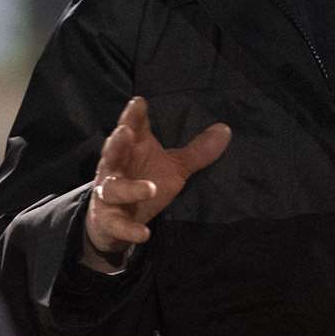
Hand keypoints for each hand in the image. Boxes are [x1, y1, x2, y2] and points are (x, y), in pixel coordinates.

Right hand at [82, 96, 229, 270]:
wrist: (114, 223)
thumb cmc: (144, 183)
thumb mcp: (174, 167)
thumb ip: (197, 151)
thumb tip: (226, 129)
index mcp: (131, 150)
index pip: (131, 128)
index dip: (133, 115)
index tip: (139, 101)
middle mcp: (115, 168)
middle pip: (112, 152)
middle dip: (117, 142)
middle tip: (124, 131)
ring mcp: (109, 194)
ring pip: (113, 189)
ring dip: (130, 188)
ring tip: (150, 188)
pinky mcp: (108, 220)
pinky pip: (117, 225)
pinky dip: (129, 229)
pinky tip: (144, 234)